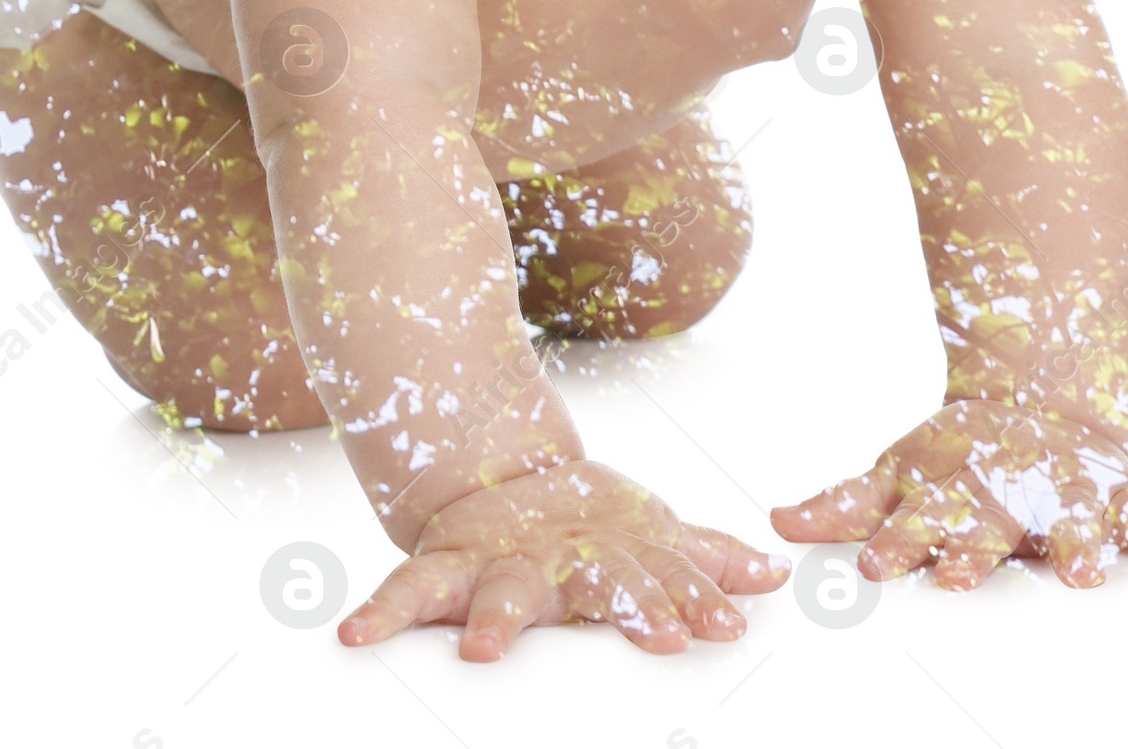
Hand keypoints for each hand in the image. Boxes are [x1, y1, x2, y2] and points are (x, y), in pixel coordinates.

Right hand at [339, 459, 789, 659]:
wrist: (497, 479)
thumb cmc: (584, 526)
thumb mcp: (647, 534)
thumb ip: (703, 558)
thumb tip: (774, 575)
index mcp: (611, 555)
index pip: (658, 579)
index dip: (689, 602)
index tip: (721, 628)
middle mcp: (561, 560)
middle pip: (598, 584)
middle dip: (627, 605)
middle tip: (658, 635)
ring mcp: (501, 562)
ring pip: (502, 591)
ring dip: (496, 620)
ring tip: (481, 649)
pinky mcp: (446, 566)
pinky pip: (405, 591)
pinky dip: (379, 612)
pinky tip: (354, 635)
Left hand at [771, 402, 1127, 590]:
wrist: (1038, 408)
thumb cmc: (960, 461)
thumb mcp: (898, 476)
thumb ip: (843, 505)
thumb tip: (775, 520)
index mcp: (952, 497)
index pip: (918, 523)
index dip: (899, 544)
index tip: (877, 564)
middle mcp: (1008, 497)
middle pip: (988, 527)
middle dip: (973, 551)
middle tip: (960, 575)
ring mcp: (1065, 493)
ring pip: (1072, 520)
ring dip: (1076, 545)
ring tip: (1079, 572)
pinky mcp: (1118, 492)